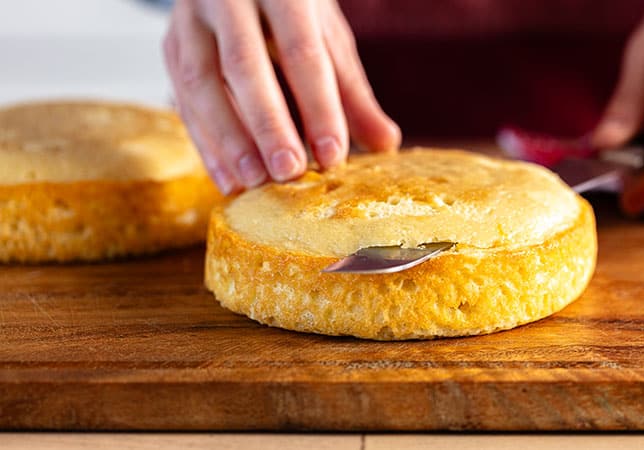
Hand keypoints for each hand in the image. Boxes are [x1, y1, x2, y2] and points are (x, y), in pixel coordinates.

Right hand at [163, 0, 400, 193]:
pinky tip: (228, 180)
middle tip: (289, 172)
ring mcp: (191, 20)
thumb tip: (387, 145)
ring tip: (255, 183)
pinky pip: (182, 100)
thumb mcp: (327, 39)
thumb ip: (351, 92)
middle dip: (268, 125)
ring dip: (229, 140)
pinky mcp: (170, 47)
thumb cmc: (293, 12)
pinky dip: (206, 145)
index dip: (318, 106)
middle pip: (244, 66)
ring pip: (202, 84)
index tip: (333, 156)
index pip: (302, 51)